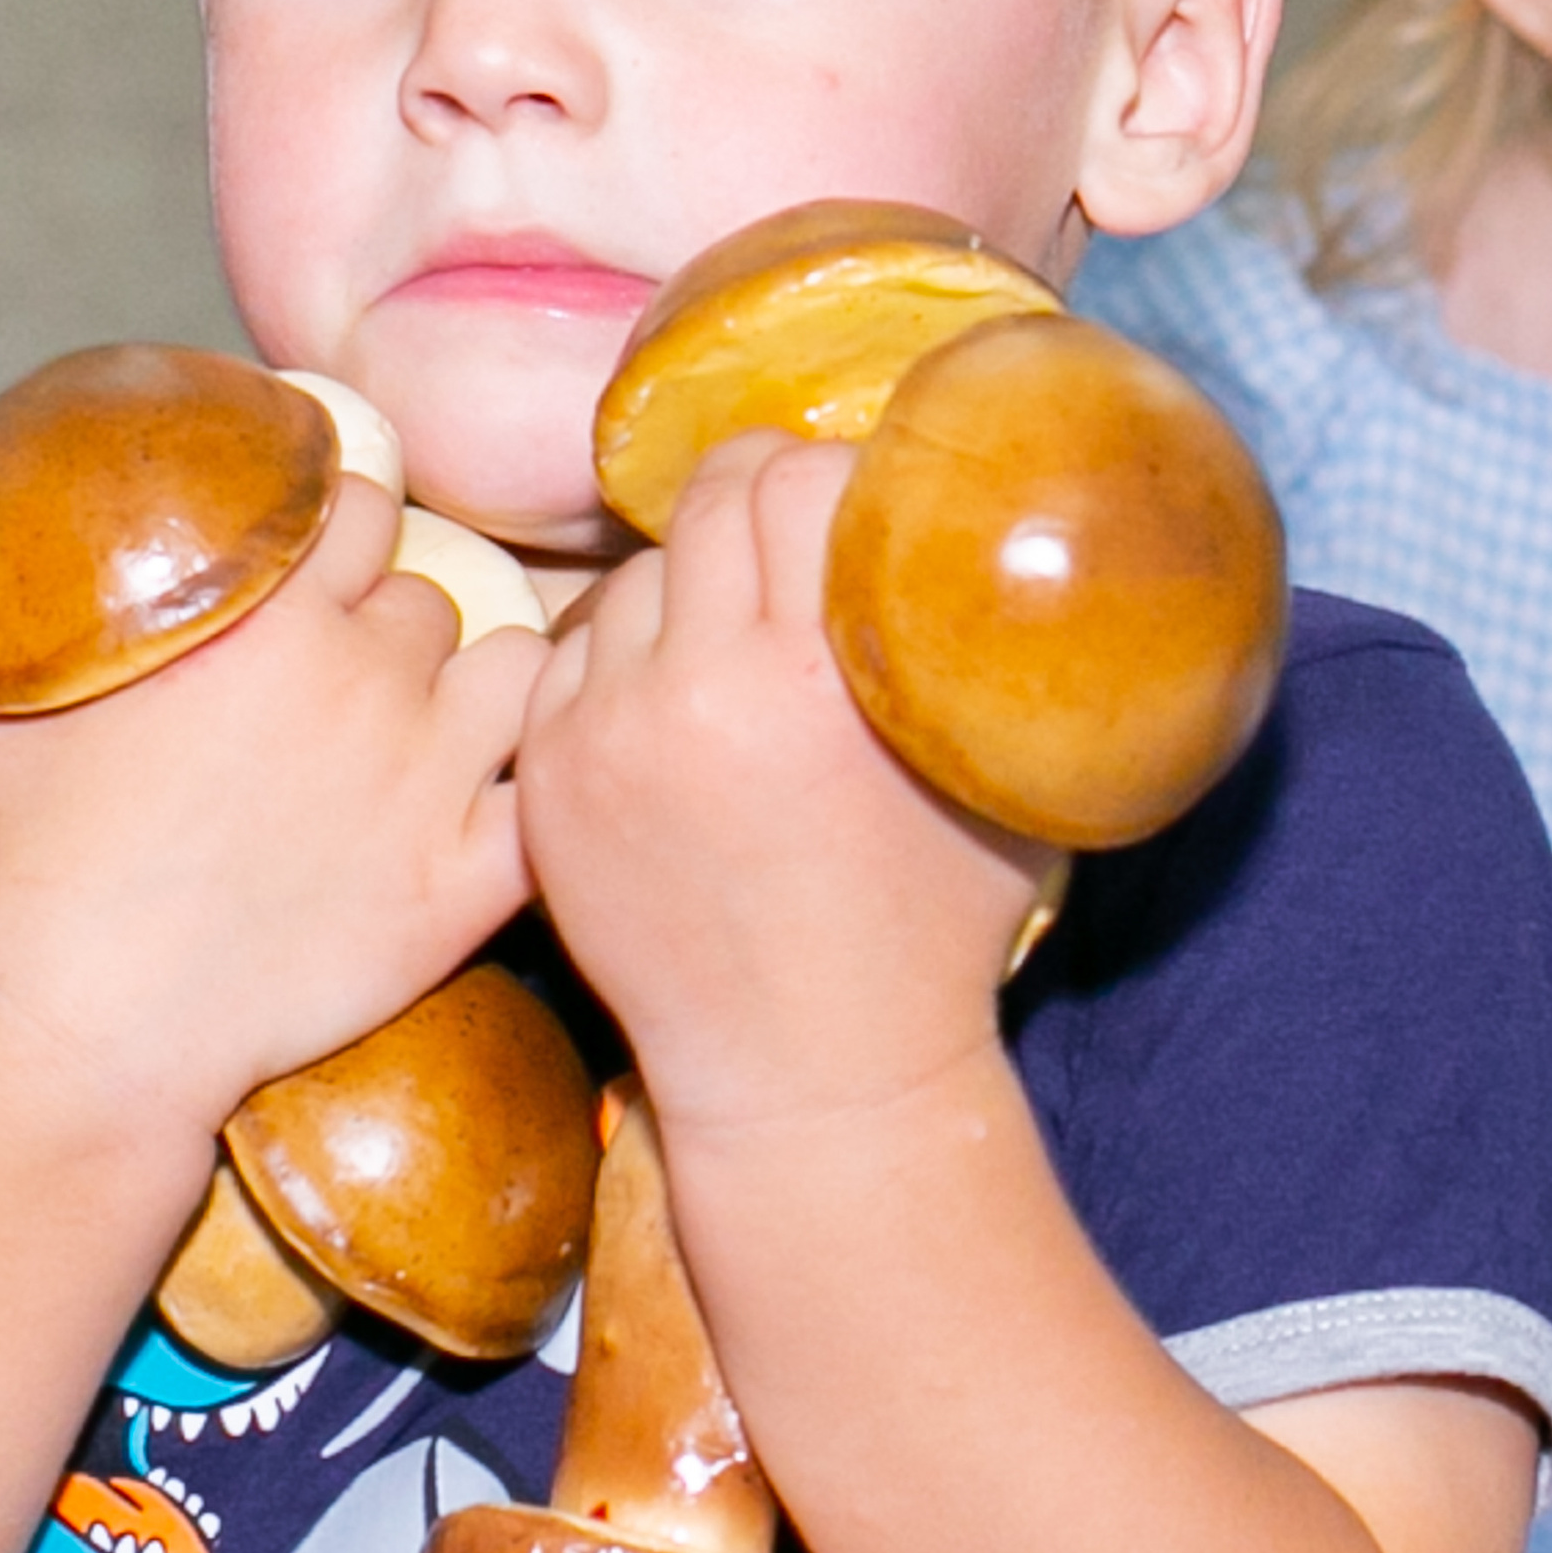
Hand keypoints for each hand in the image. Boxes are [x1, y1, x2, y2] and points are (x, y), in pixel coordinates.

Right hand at [0, 476, 545, 1135]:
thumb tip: (62, 542)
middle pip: (431, 596)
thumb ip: (66, 598)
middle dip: (398, 627)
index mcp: (271, 614)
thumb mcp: (17, 689)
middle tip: (354, 682)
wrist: (95, 1014)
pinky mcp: (463, 880)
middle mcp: (365, 676)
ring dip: (482, 688)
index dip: (344, 536)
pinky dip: (539, 789)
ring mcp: (428, 778)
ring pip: (515, 671)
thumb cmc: (36, 857)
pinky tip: (499, 804)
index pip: (362, 505)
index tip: (323, 575)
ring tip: (440, 727)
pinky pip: (547, 793)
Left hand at [517, 435, 1042, 1132]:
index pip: (796, 475)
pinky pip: (577, 657)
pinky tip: (682, 713)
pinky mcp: (550, 778)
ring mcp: (604, 734)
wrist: (808, 1077)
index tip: (863, 513)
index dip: (836, 475)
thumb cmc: (933, 931)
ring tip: (743, 651)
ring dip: (689, 591)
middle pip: (708, 502)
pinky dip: (629, 665)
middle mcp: (694, 688)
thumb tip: (977, 522)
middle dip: (759, 503)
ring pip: (636, 577)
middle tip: (797, 543)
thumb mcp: (1000, 777)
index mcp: (813, 675)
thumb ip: (978, 646)